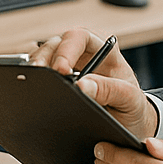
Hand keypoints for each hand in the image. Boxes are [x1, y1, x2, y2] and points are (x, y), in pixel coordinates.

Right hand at [29, 28, 154, 139]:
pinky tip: (31, 88)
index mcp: (105, 52)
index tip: (61, 70)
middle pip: (57, 44)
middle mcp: (85, 54)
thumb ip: (111, 90)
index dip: (68, 49)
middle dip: (45, 57)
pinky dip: (34, 78)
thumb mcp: (130, 100)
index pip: (81, 37)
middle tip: (39, 75)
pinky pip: (42, 74)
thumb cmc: (131, 108)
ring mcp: (70, 67)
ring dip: (36, 66)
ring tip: (31, 80)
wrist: (129, 126)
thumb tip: (82, 86)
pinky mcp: (59, 82)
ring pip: (45, 56)